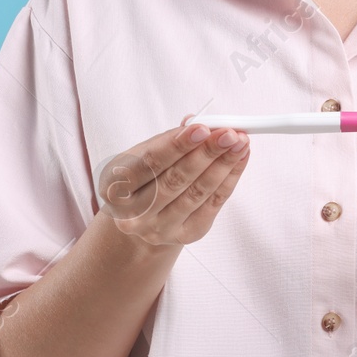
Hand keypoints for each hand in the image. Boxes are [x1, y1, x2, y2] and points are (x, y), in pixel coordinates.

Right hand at [98, 114, 250, 248]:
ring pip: (198, 192)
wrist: (143, 219)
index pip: (150, 162)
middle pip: (176, 179)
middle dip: (207, 153)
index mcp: (116, 187)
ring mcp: (160, 228)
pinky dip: (229, 179)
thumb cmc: (144, 178)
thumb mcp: (143, 156)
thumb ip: (168, 139)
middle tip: (229, 134)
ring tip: (240, 143)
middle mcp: (134, 213)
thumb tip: (195, 121)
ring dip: (223, 165)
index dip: (177, 145)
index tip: (202, 128)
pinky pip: (213, 204)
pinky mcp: (185, 235)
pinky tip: (239, 160)